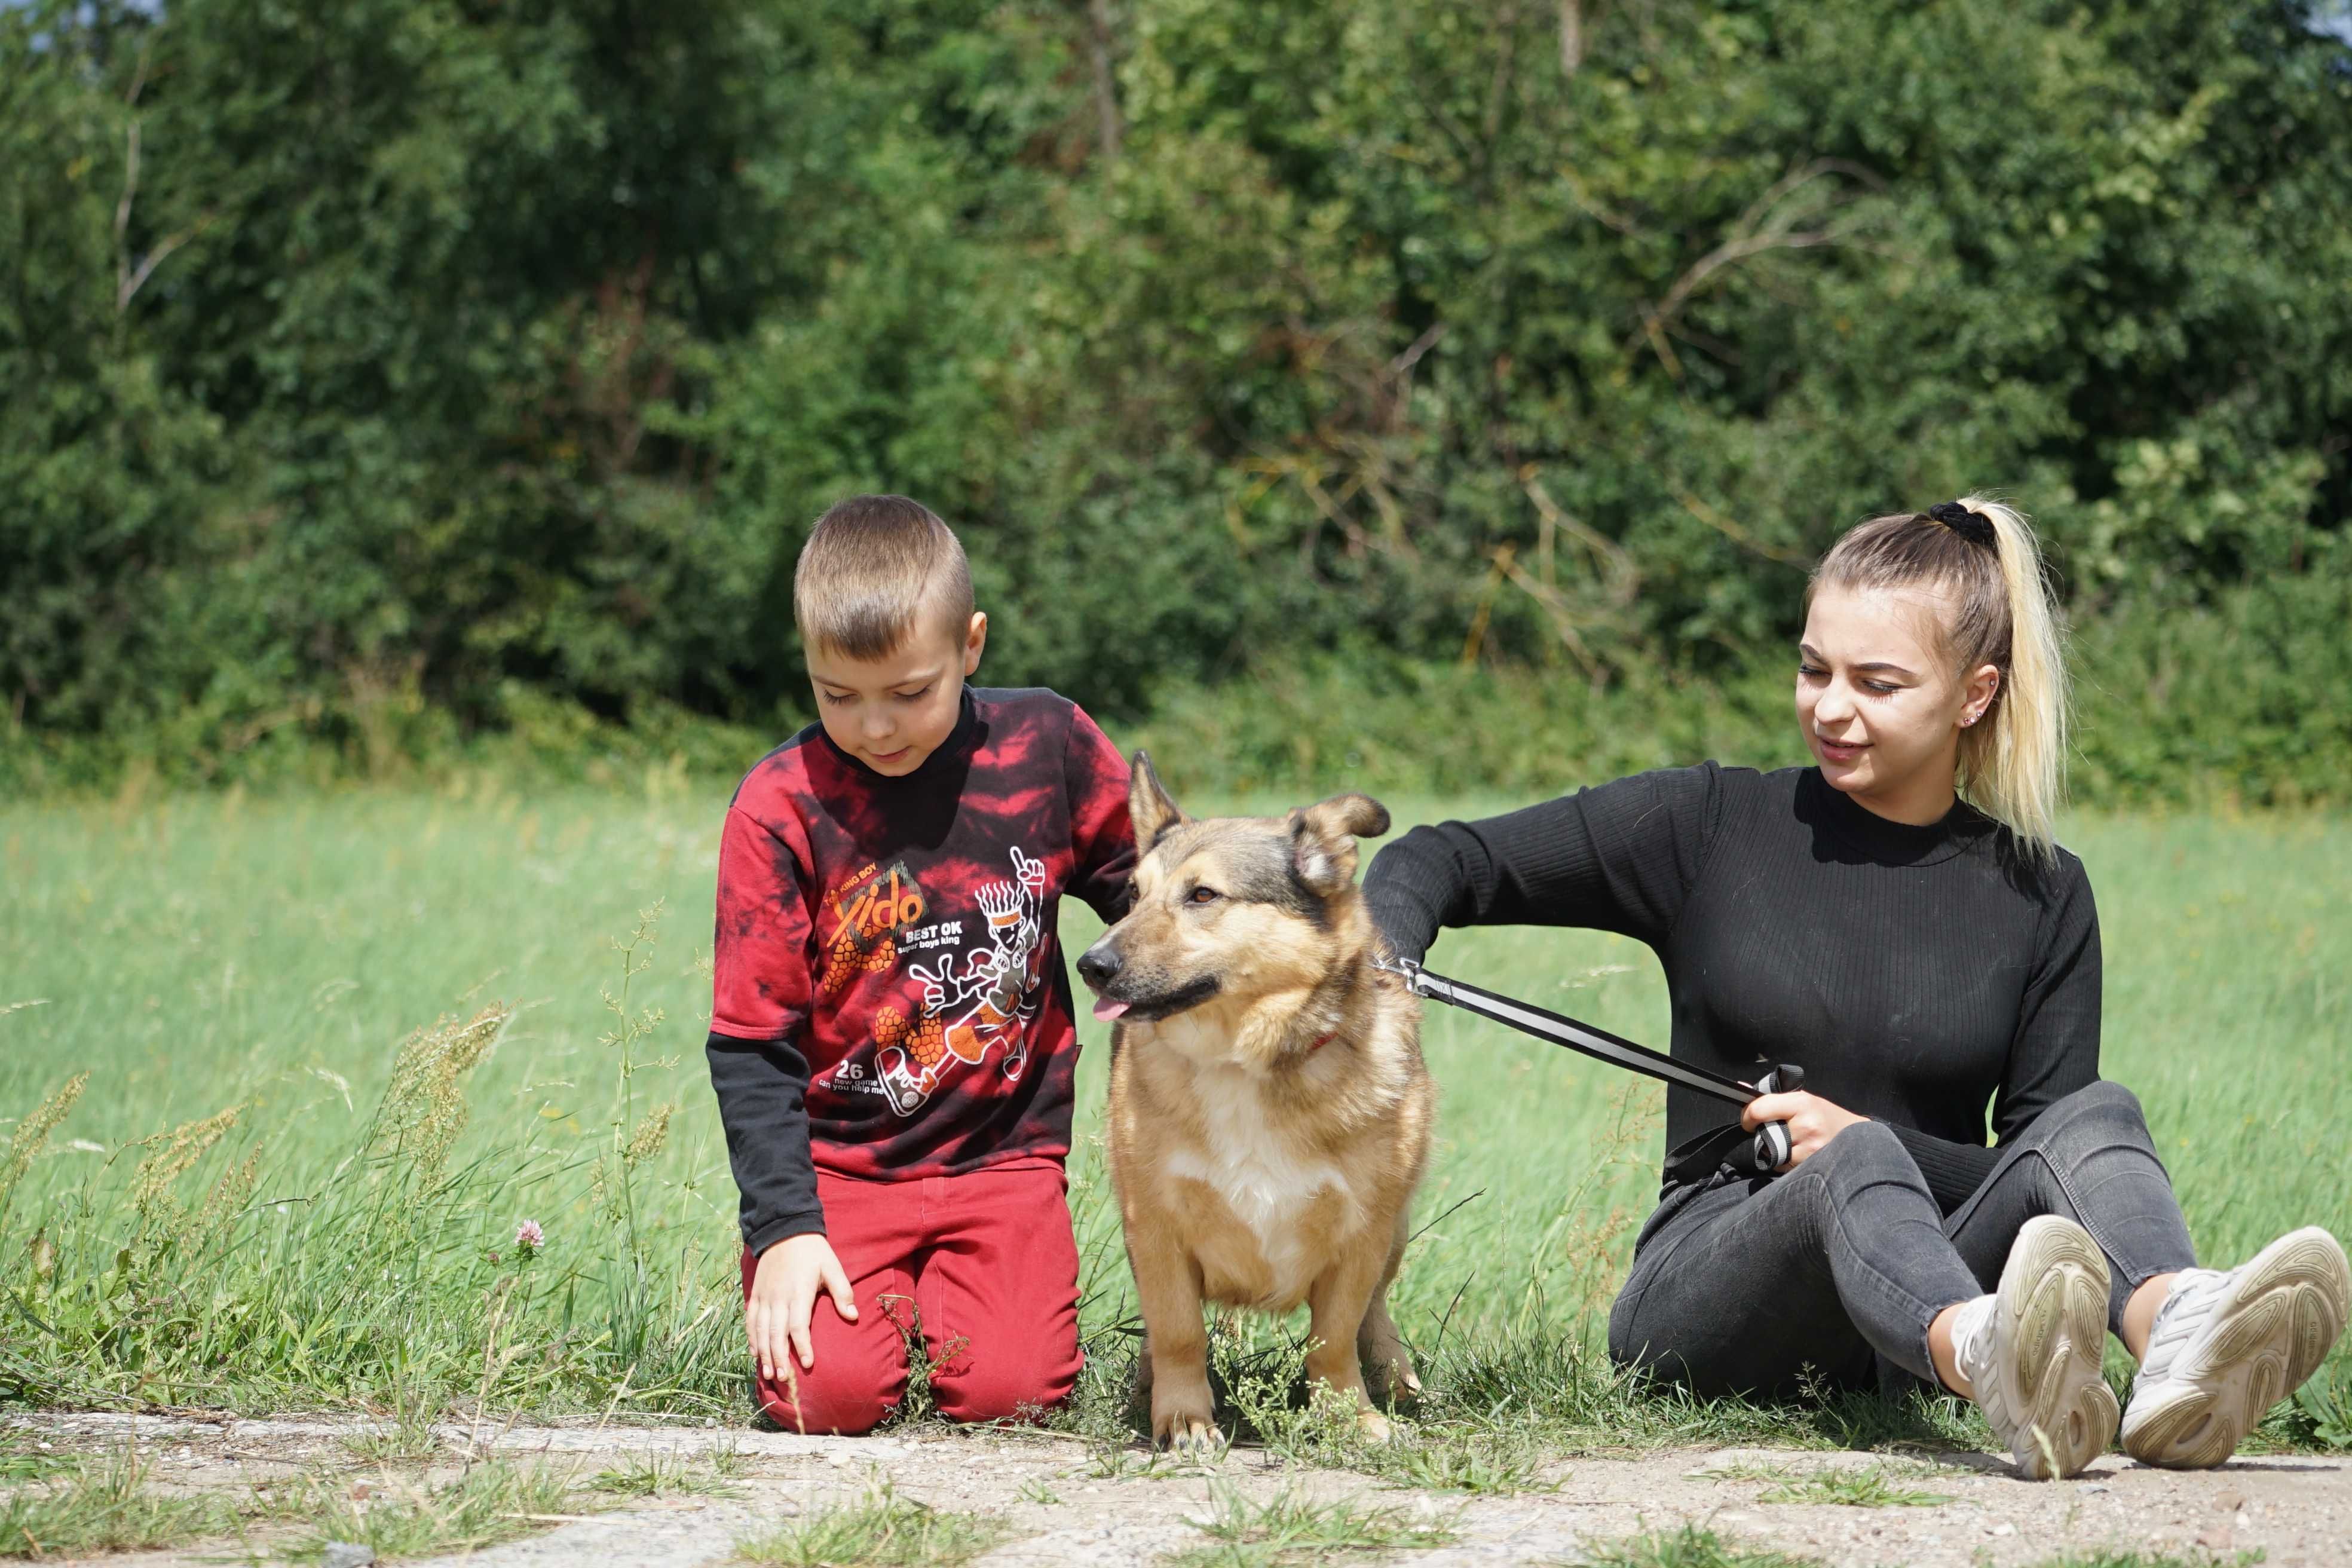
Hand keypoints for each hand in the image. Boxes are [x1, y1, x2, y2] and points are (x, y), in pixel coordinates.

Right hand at [746, 1233, 856, 1381]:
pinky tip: (755, 1353)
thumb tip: (853, 1317)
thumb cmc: (813, 1251)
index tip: (808, 1364)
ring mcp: (764, 1297)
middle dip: (779, 1358)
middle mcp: (778, 1298)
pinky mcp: (755, 1294)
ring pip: (760, 1331)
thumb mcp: (832, 1267)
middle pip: (776, 1334)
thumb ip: (842, 1292)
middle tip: (784, 1379)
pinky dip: (751, 1338)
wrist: (784, 1229)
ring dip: (764, 1353)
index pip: (798, 1326)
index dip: (802, 1347)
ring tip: (768, 1373)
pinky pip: (750, 1320)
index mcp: (799, 1292)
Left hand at [1741, 1091, 1868, 1171]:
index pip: (1760, 1109)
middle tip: (1778, 1133)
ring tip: (1794, 1143)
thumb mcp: (1803, 1100)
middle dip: (1765, 1135)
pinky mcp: (1813, 1164)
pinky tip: (1801, 1154)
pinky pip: (1785, 1167)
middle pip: (1765, 1134)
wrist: (1858, 1137)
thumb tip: (1742, 1087)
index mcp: (1801, 1103)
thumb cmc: (1827, 1116)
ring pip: (1774, 1154)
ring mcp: (1810, 1147)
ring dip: (1777, 1151)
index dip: (1748, 1117)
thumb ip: (1773, 1098)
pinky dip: (1787, 1163)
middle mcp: (1806, 1124)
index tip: (1749, 1122)